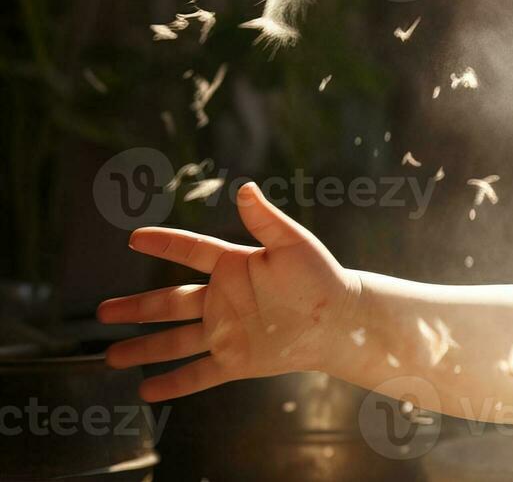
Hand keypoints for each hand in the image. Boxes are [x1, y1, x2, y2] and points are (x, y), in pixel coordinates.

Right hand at [98, 180, 361, 401]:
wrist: (343, 320)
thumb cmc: (322, 276)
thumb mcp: (294, 243)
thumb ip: (265, 220)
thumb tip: (245, 188)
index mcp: (234, 266)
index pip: (191, 251)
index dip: (164, 243)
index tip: (134, 237)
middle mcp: (224, 299)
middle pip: (169, 303)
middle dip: (135, 308)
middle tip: (101, 310)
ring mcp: (227, 332)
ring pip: (174, 342)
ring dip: (143, 348)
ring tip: (109, 355)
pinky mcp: (237, 361)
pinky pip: (198, 374)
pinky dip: (173, 383)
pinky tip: (145, 391)